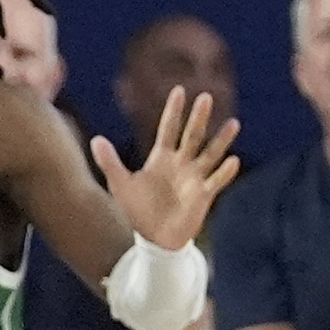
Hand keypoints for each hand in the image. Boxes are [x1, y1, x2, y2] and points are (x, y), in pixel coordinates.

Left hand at [86, 86, 241, 252]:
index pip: (169, 128)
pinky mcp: (203, 196)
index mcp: (162, 157)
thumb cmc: (138, 210)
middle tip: (206, 97)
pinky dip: (225, 172)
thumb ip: (110, 162)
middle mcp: (181, 163)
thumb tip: (95, 140)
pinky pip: (216, 181)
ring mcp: (194, 178)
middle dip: (199, 117)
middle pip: (192, 135)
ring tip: (234, 123)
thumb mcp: (120, 184)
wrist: (153, 239)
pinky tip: (233, 160)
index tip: (180, 90)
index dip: (174, 111)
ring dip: (222, 140)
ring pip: (211, 154)